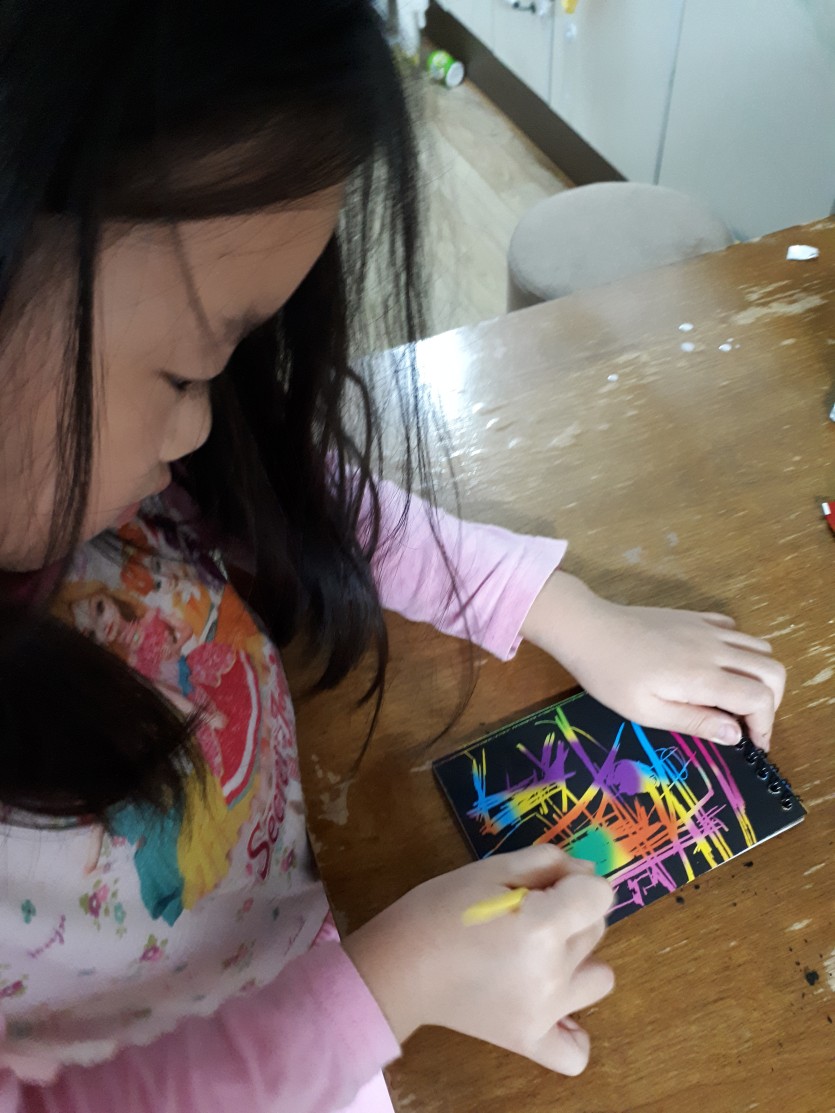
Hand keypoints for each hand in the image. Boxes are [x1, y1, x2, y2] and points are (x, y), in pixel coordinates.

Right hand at [343, 845, 613, 1074]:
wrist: (399, 966)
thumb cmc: (439, 909)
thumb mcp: (490, 869)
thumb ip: (546, 862)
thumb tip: (585, 872)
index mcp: (542, 925)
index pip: (599, 894)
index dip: (577, 881)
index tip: (547, 883)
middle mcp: (552, 973)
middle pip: (596, 930)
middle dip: (571, 912)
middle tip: (527, 912)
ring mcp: (545, 1013)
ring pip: (600, 978)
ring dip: (578, 961)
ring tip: (539, 955)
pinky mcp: (531, 1041)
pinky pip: (577, 1051)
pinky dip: (573, 1029)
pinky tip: (552, 1005)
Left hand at [521, 571, 785, 750]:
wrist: (587, 628)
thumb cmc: (610, 676)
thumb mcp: (647, 711)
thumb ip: (695, 722)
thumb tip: (736, 735)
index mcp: (703, 677)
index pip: (760, 699)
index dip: (765, 725)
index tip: (752, 744)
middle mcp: (714, 649)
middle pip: (773, 670)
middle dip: (772, 701)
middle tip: (748, 722)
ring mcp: (707, 628)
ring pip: (760, 647)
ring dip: (759, 675)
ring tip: (736, 697)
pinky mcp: (695, 617)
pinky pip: (736, 630)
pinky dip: (742, 650)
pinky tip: (718, 667)